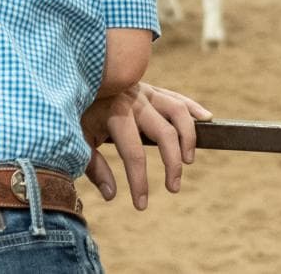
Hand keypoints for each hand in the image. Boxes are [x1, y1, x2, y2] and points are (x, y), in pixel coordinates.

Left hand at [80, 83, 212, 210]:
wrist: (74, 76)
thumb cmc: (75, 113)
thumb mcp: (77, 139)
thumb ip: (94, 167)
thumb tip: (112, 195)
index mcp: (114, 114)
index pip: (134, 154)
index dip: (140, 182)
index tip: (141, 205)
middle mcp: (134, 101)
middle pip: (165, 132)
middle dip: (172, 163)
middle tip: (173, 187)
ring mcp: (145, 92)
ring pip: (177, 111)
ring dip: (188, 136)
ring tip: (189, 160)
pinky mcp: (151, 88)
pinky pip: (177, 97)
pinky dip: (193, 107)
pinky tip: (206, 119)